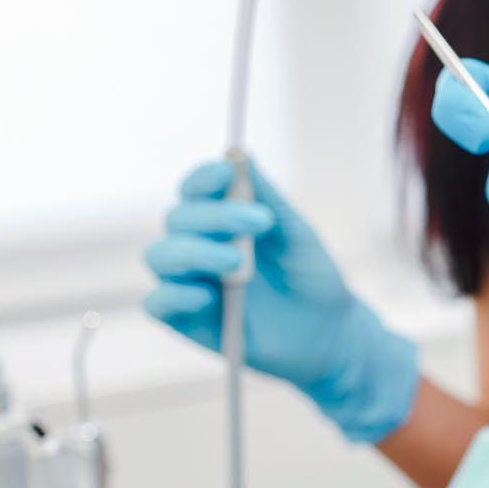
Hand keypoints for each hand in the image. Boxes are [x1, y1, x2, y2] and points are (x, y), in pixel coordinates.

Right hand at [142, 159, 417, 442]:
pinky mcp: (186, 321)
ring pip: (160, 256)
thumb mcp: (297, 234)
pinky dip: (173, 295)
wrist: (329, 334)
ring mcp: (189, 283)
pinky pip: (158, 304)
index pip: (195, 190)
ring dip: (194, 252)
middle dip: (214, 216)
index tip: (226, 172)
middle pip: (177, 218)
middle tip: (259, 223)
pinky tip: (206, 296)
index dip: (203, 177)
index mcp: (222, 219)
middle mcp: (198, 246)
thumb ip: (267, 197)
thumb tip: (239, 153)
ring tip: (236, 263)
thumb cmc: (312, 278)